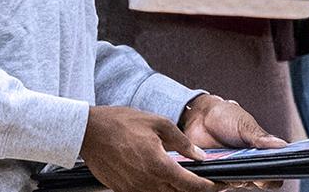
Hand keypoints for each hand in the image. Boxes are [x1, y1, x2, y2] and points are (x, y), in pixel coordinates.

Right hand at [81, 105, 219, 191]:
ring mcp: (135, 189)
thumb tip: (199, 156)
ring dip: (178, 190)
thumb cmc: (120, 123)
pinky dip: (160, 189)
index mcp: (159, 165)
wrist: (89, 132)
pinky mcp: (124, 191)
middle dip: (196, 190)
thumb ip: (182, 142)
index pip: (192, 185)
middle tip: (207, 183)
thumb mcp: (158, 123)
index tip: (220, 184)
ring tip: (185, 179)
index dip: (210, 187)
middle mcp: (148, 182)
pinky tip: (163, 178)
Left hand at [178, 95, 285, 188]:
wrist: (199, 115)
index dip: (274, 176)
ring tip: (230, 161)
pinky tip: (216, 164)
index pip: (273, 176)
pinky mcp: (213, 174)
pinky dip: (218, 176)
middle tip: (250, 166)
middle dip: (255, 177)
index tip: (271, 169)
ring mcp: (230, 173)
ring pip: (237, 183)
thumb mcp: (245, 125)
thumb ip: (261, 137)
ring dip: (235, 176)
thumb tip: (282, 145)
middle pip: (257, 183)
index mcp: (260, 156)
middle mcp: (246, 168)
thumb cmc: (226, 118)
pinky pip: (217, 183)